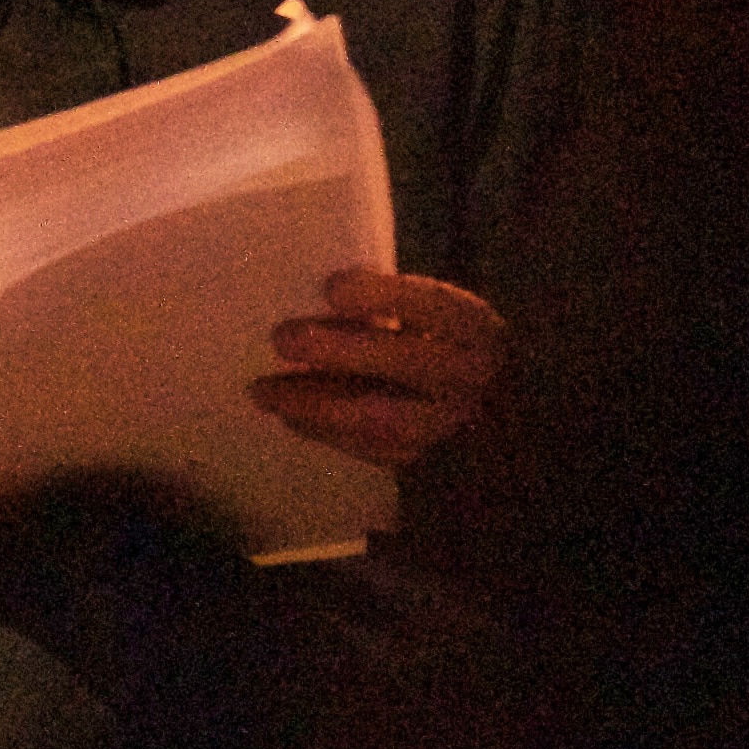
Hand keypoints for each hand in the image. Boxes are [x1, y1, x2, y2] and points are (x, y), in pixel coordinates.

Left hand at [251, 268, 503, 468]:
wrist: (486, 413)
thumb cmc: (441, 346)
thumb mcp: (430, 316)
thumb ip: (388, 304)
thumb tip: (319, 296)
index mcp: (473, 326)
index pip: (436, 306)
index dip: (385, 296)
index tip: (331, 288)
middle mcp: (471, 376)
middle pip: (409, 363)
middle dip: (340, 351)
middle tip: (282, 338)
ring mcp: (453, 424)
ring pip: (387, 419)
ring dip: (317, 404)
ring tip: (263, 392)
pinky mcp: (431, 461)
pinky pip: (377, 452)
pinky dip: (328, 433)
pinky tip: (289, 416)